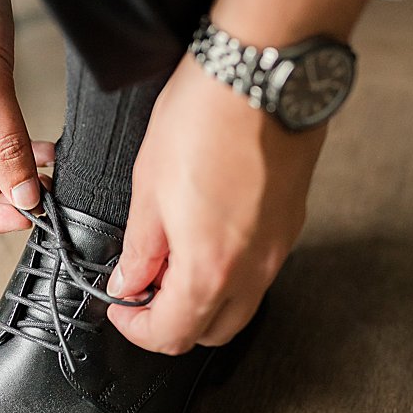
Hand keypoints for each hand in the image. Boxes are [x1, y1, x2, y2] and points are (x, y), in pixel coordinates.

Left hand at [105, 60, 324, 352]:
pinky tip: (208, 231)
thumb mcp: (149, 187)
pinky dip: (232, 268)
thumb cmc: (206, 118)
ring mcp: (279, 247)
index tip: (121, 306)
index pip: (172, 335)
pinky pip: (260, 267)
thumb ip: (141, 247)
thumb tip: (132, 281)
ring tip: (175, 257)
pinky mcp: (292, 222)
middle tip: (146, 287)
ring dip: (206, 297)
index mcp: (209, 269)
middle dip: (175, 322)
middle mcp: (253, 269)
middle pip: (213, 331)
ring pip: (242, 302)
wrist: (262, 76)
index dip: (136, 329)